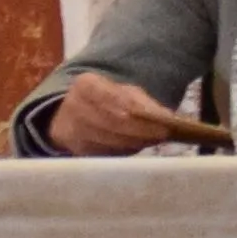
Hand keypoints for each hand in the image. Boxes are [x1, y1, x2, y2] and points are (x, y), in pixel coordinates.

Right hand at [32, 74, 205, 154]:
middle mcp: (74, 106)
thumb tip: (165, 116)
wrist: (71, 115)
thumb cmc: (104, 101)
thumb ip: (142, 102)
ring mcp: (73, 130)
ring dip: (136, 141)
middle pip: (114, 122)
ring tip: (155, 139)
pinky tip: (139, 146)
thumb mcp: (121, 92)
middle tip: (163, 134)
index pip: (116, 99)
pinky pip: (107, 152)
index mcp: (85, 85)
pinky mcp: (77, 150)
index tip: (162, 123)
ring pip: (111, 140)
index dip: (139, 113)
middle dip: (141, 130)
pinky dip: (126, 150)